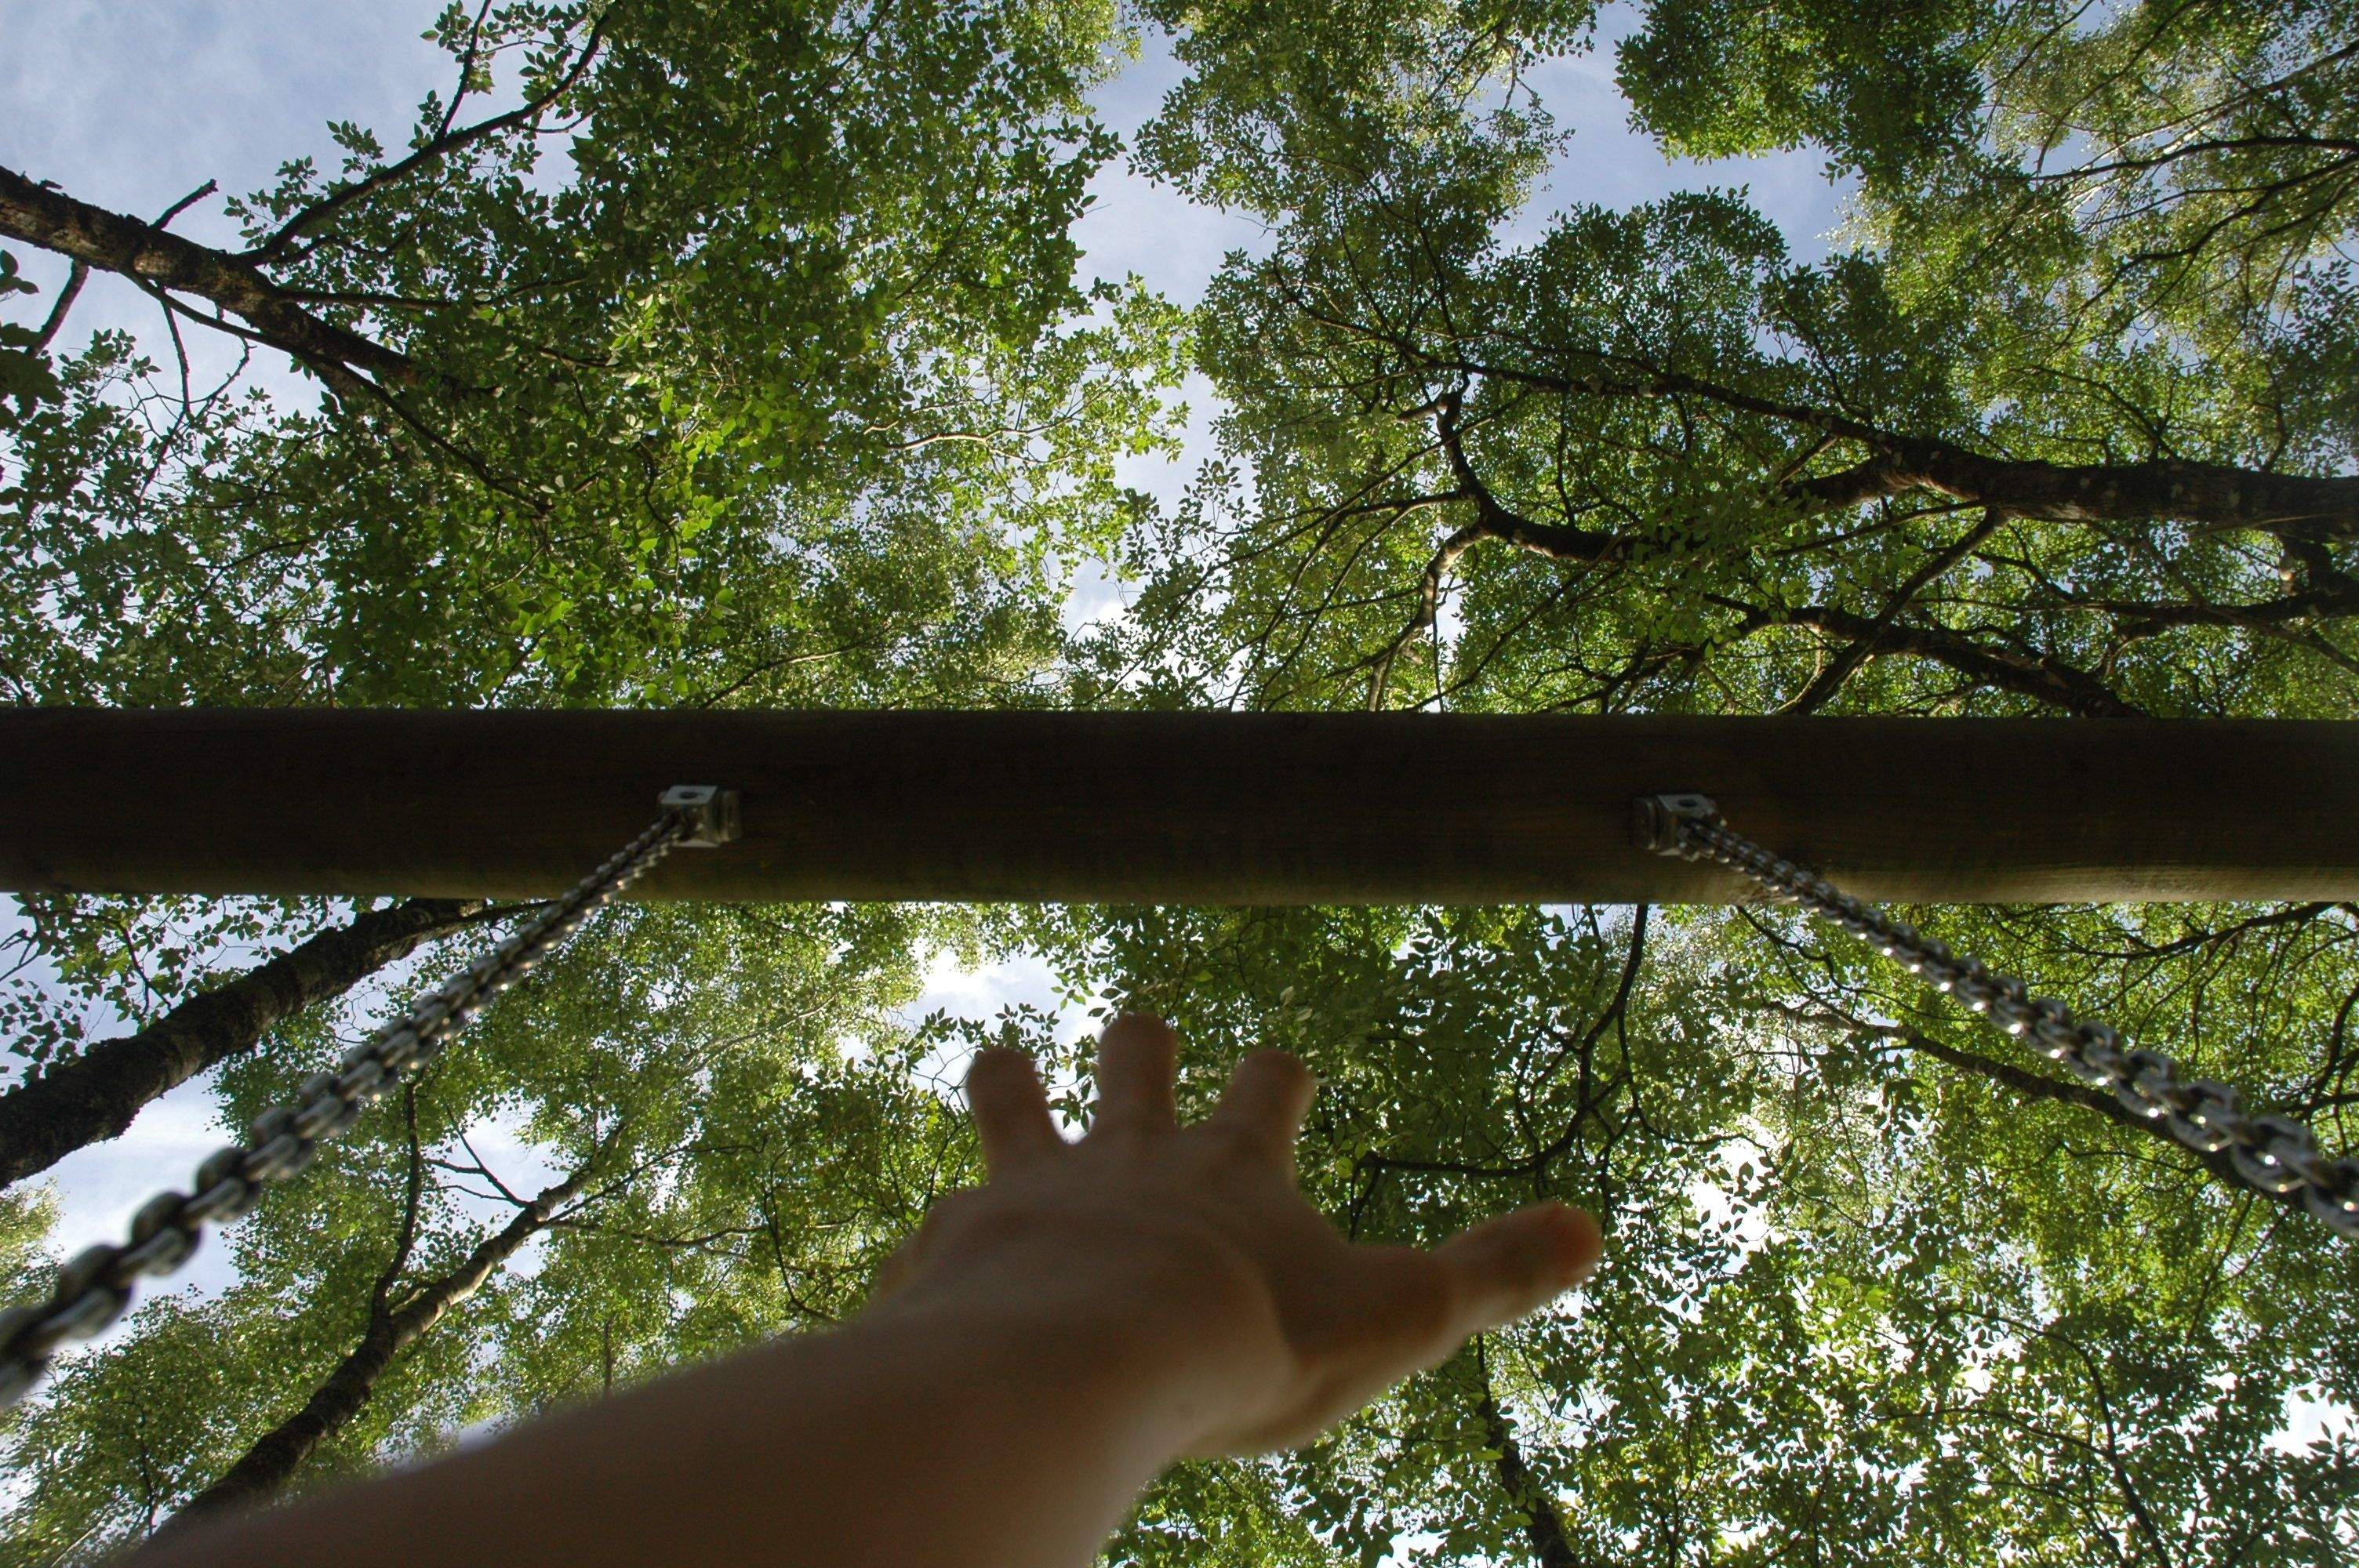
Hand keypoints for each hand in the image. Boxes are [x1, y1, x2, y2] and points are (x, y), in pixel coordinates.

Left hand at [871, 1014, 1601, 1456]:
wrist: (1087, 1363)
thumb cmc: (1247, 1340)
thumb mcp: (1397, 1315)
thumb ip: (1489, 1275)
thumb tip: (1592, 1229)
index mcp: (1232, 1167)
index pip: (1266, 1084)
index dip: (1275, 1076)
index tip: (1281, 1068)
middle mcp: (1131, 1155)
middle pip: (1135, 1061)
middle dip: (1141, 1045)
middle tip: (1139, 1025)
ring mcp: (1036, 1187)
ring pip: (1015, 1101)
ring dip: (1012, 1084)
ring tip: (1000, 1062)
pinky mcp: (960, 1239)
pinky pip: (938, 1219)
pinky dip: (939, 1229)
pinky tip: (926, 1247)